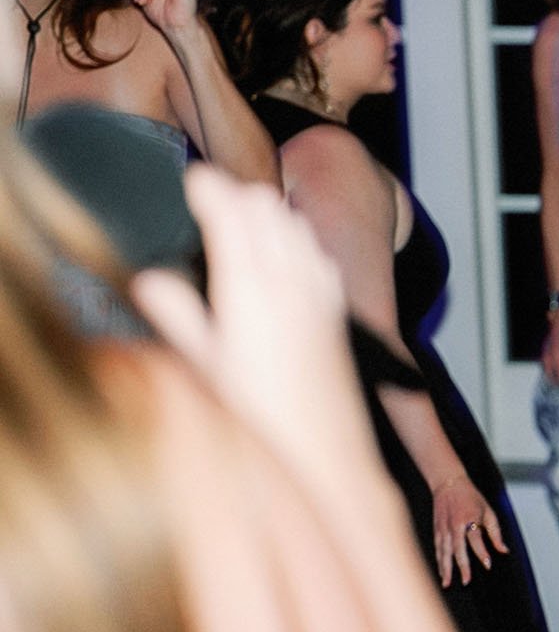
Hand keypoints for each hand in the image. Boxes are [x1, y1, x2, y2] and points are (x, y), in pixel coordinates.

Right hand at [129, 167, 363, 480]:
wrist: (327, 451)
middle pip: (266, 207)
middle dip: (236, 194)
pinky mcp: (336, 309)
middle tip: (207, 199)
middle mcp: (290, 281)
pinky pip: (317, 254)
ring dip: (268, 214)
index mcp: (250, 288)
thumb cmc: (260, 418)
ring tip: (239, 219)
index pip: (231, 211)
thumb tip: (149, 280)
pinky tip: (284, 256)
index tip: (190, 179)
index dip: (209, 187)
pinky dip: (297, 240)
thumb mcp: (204, 368)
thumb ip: (178, 317)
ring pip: (295, 225)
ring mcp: (318, 292)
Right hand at [430, 473, 504, 586]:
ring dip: (446, 568)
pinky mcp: (436, 530)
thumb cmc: (470, 497)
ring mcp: (443, 528)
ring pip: (444, 552)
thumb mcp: (488, 511)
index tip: (488, 565)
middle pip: (457, 549)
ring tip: (448, 583)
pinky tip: (441, 573)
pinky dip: (439, 562)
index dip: (482, 552)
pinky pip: (438, 549)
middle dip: (462, 566)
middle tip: (466, 581)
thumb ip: (495, 532)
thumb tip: (503, 550)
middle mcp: (454, 525)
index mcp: (469, 518)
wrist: (448, 483)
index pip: (475, 539)